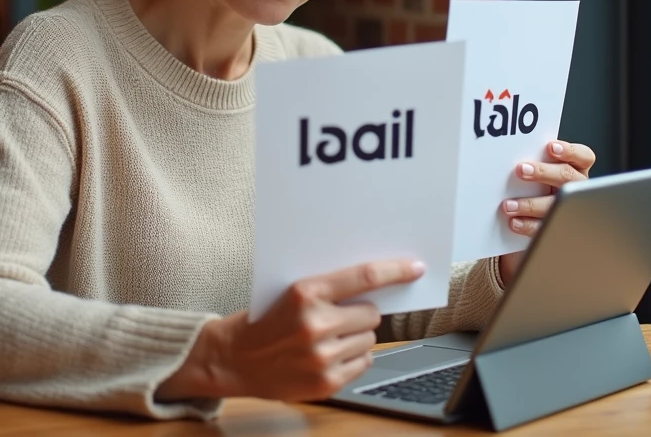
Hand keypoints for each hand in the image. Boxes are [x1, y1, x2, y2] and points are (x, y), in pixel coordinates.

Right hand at [156, 259, 424, 402]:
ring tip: (328, 338)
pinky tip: (329, 355)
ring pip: (369, 339)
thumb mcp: (291, 292)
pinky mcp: (325, 382)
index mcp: (305, 293)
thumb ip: (330, 288)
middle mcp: (315, 324)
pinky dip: (353, 359)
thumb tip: (378, 285)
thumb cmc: (265, 319)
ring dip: (357, 337)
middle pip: (371, 312)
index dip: (394, 270)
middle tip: (341, 316)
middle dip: (363, 312)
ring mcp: (321, 356)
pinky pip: (363, 363)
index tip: (415, 268)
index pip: (364, 276)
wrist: (234, 358)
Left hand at [498, 140, 594, 285]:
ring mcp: (569, 208)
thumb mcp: (545, 170)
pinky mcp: (558, 228)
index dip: (569, 152)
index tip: (550, 148)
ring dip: (530, 204)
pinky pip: (545, 227)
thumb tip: (514, 155)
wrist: (544, 218)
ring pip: (555, 205)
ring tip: (509, 205)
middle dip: (543, 172)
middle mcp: (576, 187)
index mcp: (577, 169)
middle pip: (567, 177)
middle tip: (521, 170)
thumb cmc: (541, 185)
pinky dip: (528, 224)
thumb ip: (538, 161)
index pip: (583, 157)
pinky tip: (514, 221)